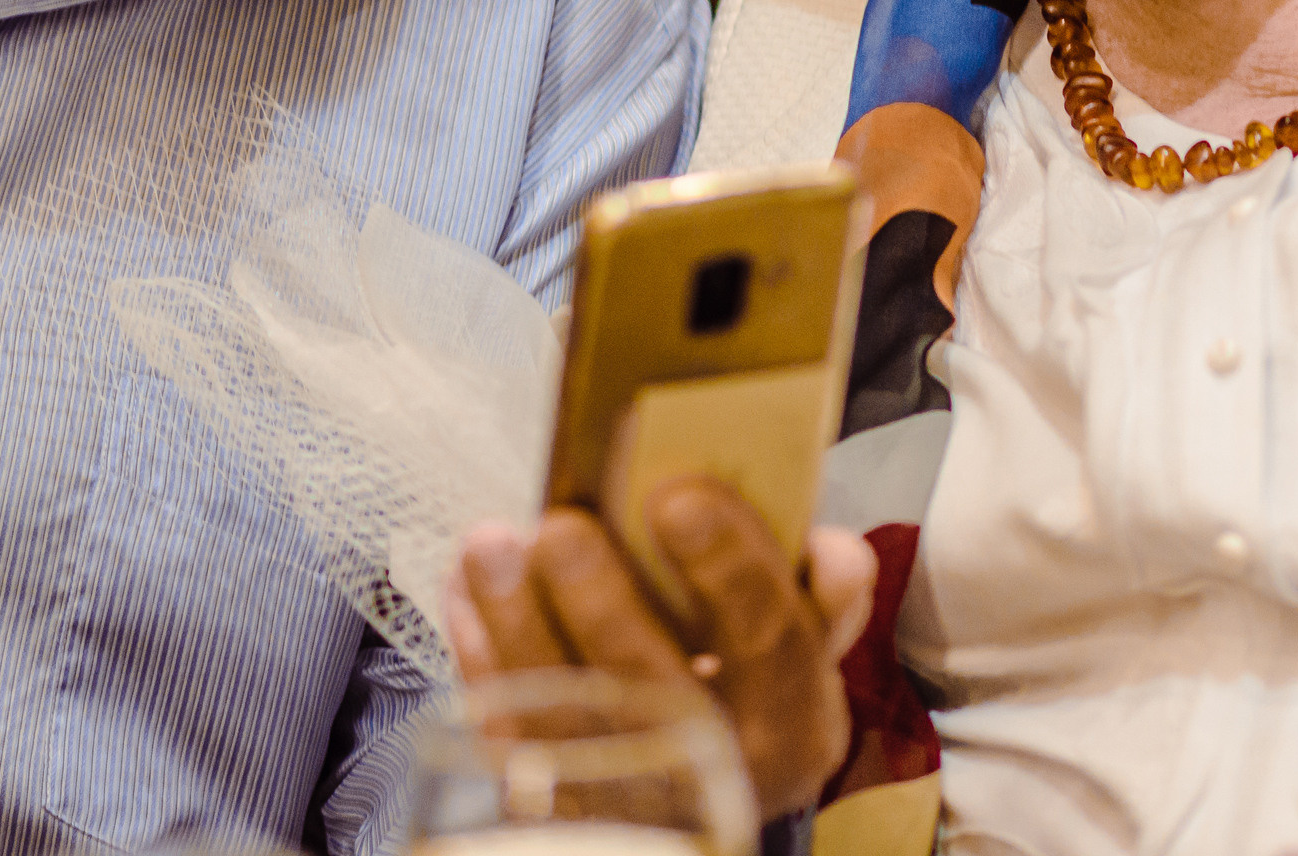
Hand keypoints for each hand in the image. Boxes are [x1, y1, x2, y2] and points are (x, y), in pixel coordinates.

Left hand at [447, 480, 878, 819]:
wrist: (704, 801)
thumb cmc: (752, 691)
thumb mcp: (807, 651)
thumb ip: (822, 594)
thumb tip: (832, 545)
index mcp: (794, 717)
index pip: (769, 639)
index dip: (729, 565)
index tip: (677, 495)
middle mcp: (715, 768)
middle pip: (652, 685)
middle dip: (600, 601)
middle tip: (559, 525)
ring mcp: (628, 793)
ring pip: (563, 712)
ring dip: (517, 621)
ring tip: (491, 543)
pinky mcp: (556, 802)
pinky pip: (507, 734)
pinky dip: (481, 658)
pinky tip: (464, 592)